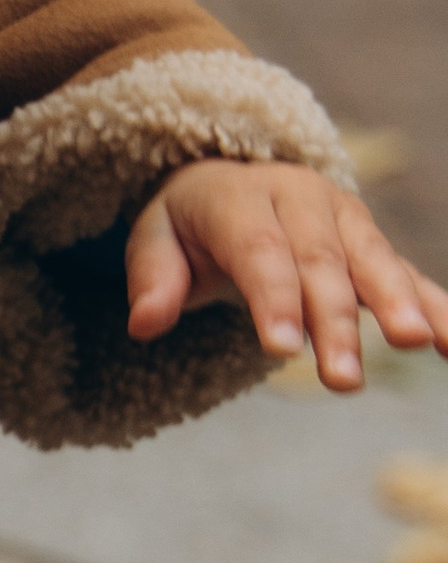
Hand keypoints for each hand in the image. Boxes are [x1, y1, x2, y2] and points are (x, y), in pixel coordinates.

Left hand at [126, 160, 447, 391]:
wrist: (229, 182)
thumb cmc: (188, 225)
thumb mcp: (154, 239)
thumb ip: (151, 278)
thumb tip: (144, 323)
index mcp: (242, 197)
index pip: (260, 252)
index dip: (273, 299)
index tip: (281, 350)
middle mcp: (302, 199)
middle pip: (321, 264)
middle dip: (334, 322)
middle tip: (343, 380)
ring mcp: (344, 219)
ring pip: (373, 261)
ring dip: (396, 305)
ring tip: (415, 343)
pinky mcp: (371, 244)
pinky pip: (407, 272)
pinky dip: (435, 303)